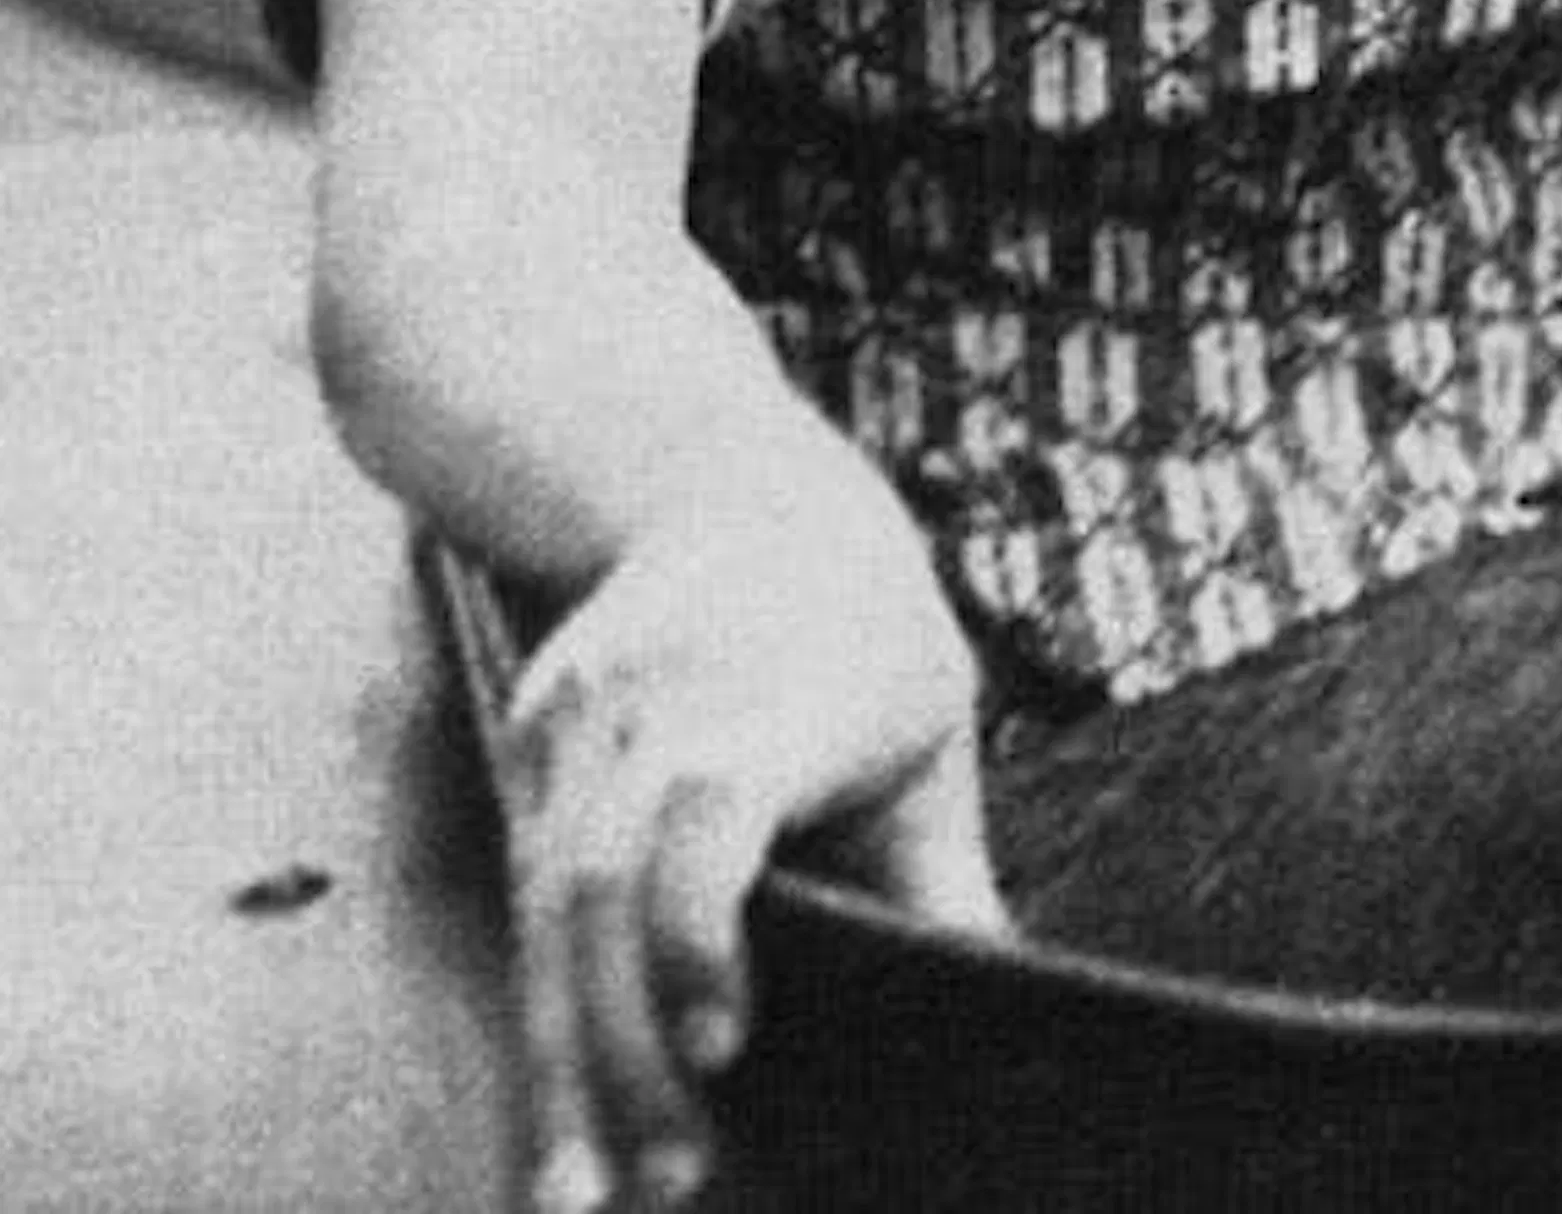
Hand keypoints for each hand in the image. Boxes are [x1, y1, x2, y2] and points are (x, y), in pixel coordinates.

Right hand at [491, 472, 1004, 1208]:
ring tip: (576, 1197)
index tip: (724, 1047)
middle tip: (659, 1187)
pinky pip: (525, 895)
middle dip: (622, 1051)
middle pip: (608, 889)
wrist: (704, 469)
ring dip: (562, 1059)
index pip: (713, 809)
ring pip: (549, 907)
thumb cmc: (855, 612)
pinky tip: (552, 1107)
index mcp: (776, 681)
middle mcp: (657, 697)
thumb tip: (989, 1009)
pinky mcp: (525, 744)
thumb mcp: (923, 713)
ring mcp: (574, 717)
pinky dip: (540, 1005)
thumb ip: (938, 869)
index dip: (702, 931)